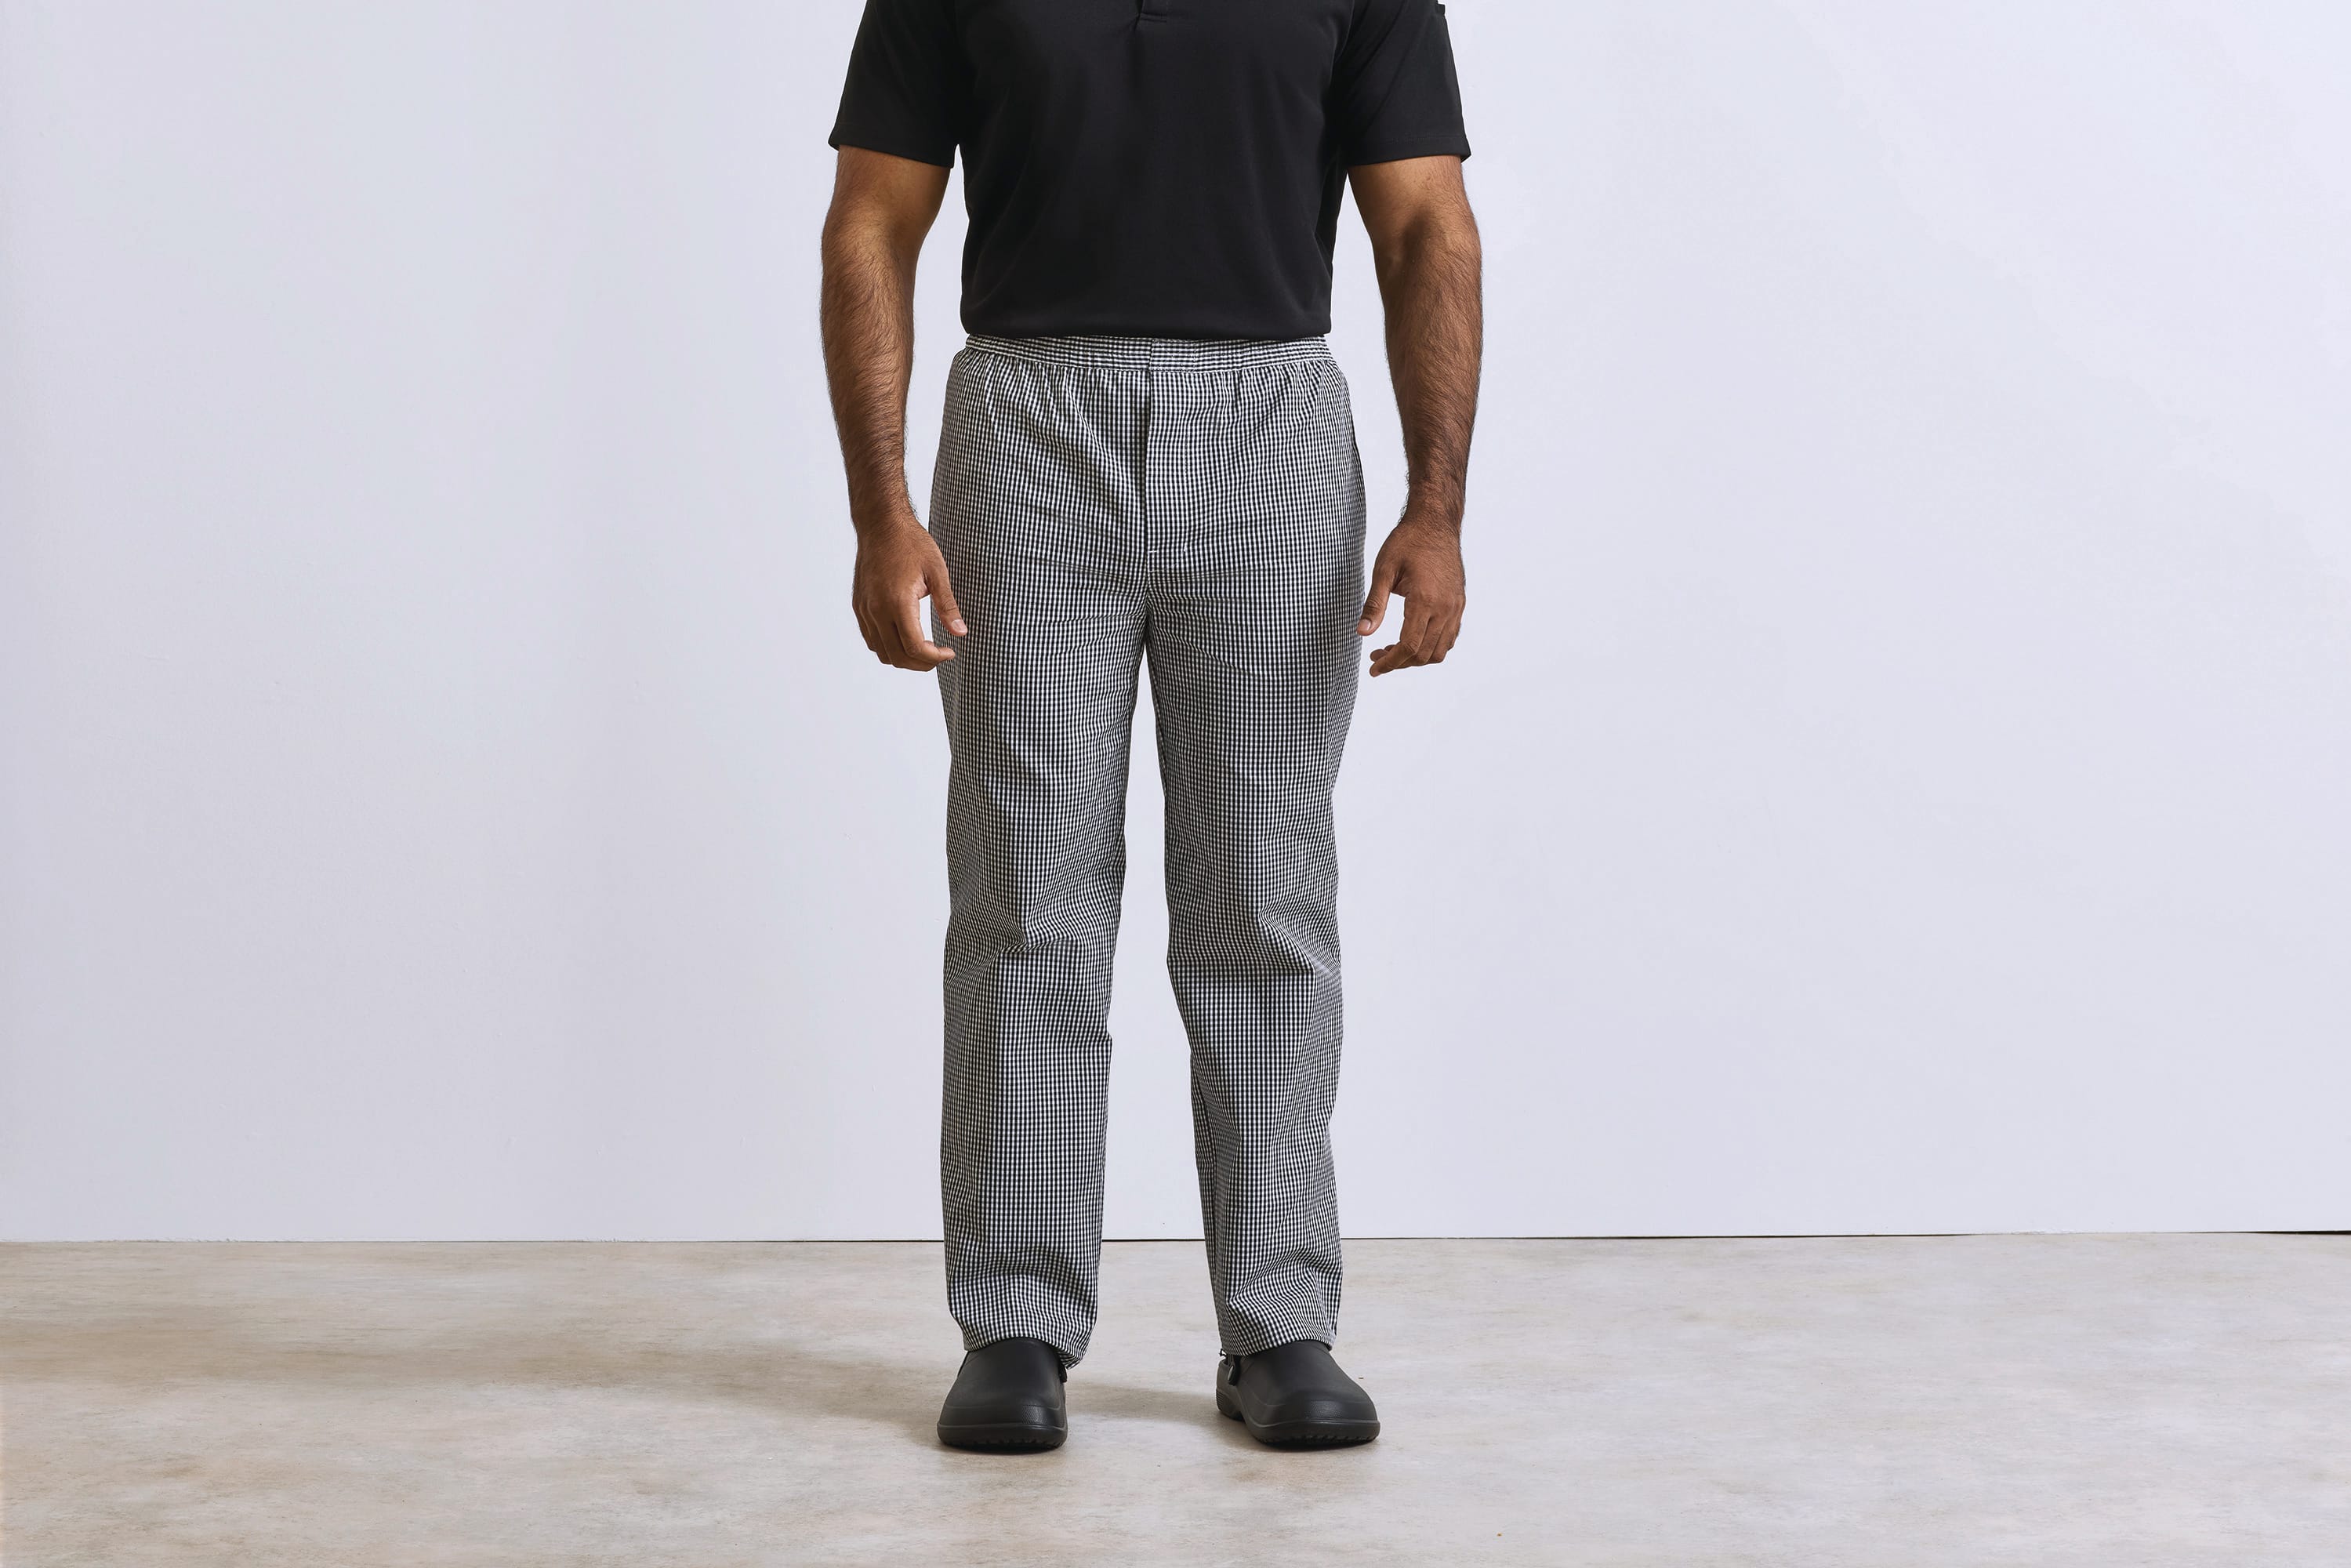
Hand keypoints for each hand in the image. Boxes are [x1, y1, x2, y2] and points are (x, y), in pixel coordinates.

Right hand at [851, 513, 964, 670]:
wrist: (881, 524)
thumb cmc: (911, 543)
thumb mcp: (937, 572)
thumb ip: (948, 606)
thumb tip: (960, 633)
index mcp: (898, 602)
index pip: (915, 648)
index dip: (935, 658)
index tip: (950, 652)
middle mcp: (877, 610)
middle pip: (898, 657)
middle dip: (922, 664)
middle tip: (940, 655)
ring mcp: (865, 610)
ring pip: (882, 653)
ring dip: (904, 658)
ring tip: (925, 649)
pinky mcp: (859, 606)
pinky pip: (871, 639)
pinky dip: (888, 647)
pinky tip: (905, 638)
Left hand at [1357, 513, 1464, 675]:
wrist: (1436, 522)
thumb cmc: (1407, 542)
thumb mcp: (1383, 570)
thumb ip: (1374, 604)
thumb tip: (1362, 633)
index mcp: (1425, 600)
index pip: (1409, 647)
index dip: (1390, 663)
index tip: (1374, 668)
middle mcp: (1445, 608)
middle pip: (1424, 654)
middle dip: (1399, 663)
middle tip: (1377, 657)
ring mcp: (1456, 607)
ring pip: (1440, 651)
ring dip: (1417, 658)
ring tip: (1394, 650)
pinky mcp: (1459, 603)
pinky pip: (1449, 637)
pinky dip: (1432, 647)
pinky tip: (1414, 638)